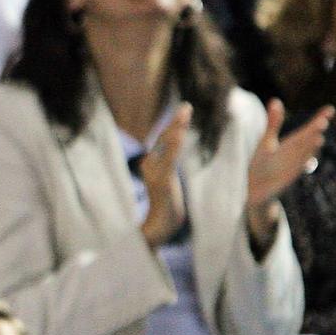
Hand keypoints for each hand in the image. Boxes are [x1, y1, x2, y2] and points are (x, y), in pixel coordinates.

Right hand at [138, 105, 190, 248]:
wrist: (160, 227)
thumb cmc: (167, 207)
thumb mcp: (168, 183)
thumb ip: (168, 169)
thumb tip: (175, 157)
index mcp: (150, 164)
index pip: (163, 141)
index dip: (173, 126)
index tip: (183, 112)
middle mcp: (149, 165)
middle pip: (164, 139)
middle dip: (175, 122)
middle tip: (186, 107)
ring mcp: (154, 172)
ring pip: (167, 145)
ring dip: (177, 127)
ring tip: (185, 113)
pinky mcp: (162, 181)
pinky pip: (171, 159)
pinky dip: (175, 144)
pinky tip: (180, 134)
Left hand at [245, 99, 331, 245]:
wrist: (256, 189)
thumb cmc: (262, 164)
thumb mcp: (267, 141)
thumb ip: (273, 123)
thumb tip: (276, 100)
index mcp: (292, 144)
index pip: (308, 129)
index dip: (319, 119)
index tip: (330, 109)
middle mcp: (295, 154)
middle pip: (306, 140)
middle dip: (314, 132)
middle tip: (324, 121)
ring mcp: (292, 166)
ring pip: (302, 155)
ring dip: (309, 148)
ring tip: (318, 137)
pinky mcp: (287, 177)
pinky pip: (294, 169)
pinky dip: (300, 165)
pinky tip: (306, 159)